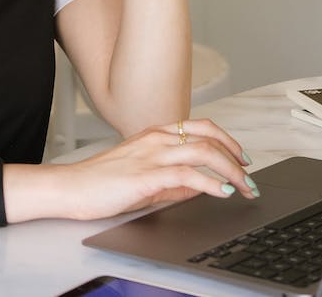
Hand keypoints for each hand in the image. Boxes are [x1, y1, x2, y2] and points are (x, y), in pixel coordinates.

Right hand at [62, 118, 256, 219]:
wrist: (71, 187)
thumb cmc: (101, 181)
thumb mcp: (142, 176)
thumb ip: (170, 180)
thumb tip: (196, 188)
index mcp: (156, 134)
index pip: (201, 127)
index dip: (227, 140)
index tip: (242, 158)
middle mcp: (157, 139)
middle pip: (209, 137)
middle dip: (236, 156)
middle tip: (250, 175)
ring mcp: (152, 155)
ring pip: (203, 152)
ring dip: (231, 171)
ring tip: (244, 187)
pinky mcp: (146, 176)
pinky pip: (187, 174)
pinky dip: (210, 184)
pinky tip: (222, 193)